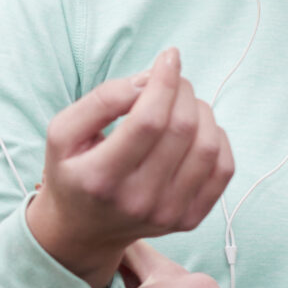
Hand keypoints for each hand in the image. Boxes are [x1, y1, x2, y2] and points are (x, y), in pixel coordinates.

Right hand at [25, 48, 235, 287]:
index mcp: (102, 178)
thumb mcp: (63, 132)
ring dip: (200, 110)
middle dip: (182, 90)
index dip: (165, 81)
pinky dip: (216, 138)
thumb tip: (148, 81)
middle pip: (181, 129)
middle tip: (170, 79)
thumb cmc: (73, 172)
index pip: (148, 121)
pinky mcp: (190, 218)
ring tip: (181, 104)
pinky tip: (195, 130)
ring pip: (207, 146)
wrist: (84, 230)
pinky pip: (223, 168)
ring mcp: (169, 214)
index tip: (168, 57)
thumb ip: (100, 101)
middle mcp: (138, 201)